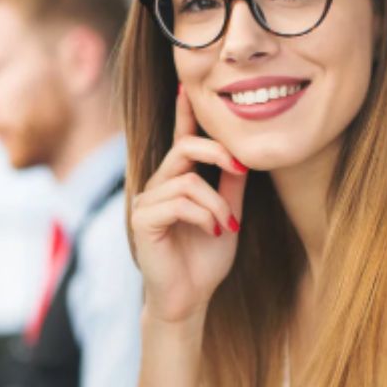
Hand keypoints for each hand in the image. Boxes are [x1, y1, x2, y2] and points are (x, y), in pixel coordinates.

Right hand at [130, 85, 248, 323]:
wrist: (189, 299)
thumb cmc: (204, 261)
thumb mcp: (227, 216)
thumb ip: (231, 187)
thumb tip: (243, 156)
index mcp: (178, 183)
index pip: (180, 139)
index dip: (183, 112)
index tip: (188, 87)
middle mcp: (159, 186)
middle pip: (184, 147)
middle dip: (216, 151)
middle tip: (241, 168)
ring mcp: (147, 202)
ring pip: (187, 179)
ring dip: (216, 202)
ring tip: (225, 224)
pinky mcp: (143, 221)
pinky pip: (179, 202)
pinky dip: (203, 214)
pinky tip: (212, 231)